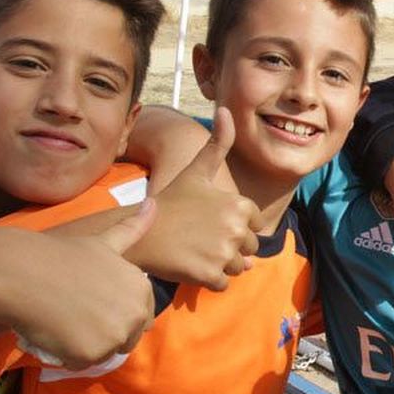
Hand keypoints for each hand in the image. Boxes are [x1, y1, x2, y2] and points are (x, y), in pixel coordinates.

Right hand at [6, 199, 158, 370]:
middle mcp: (135, 314)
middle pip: (125, 339)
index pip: (141, 319)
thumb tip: (155, 204)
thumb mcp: (104, 241)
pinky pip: (82, 364)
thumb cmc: (61, 256)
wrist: (23, 274)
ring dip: (86, 344)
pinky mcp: (91, 354)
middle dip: (105, 331)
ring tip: (65, 319)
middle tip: (76, 311)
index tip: (92, 300)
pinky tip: (56, 331)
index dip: (115, 313)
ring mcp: (114, 336)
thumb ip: (133, 229)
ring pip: (104, 353)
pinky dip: (68, 355)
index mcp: (141, 289)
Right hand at [132, 108, 261, 289]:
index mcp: (239, 205)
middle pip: (248, 249)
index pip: (253, 225)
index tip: (210, 222)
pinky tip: (191, 264)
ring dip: (220, 264)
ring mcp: (223, 254)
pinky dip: (209, 280)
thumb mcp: (196, 171)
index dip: (234, 226)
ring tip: (196, 251)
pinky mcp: (210, 275)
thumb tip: (225, 108)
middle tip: (201, 239)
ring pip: (237, 268)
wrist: (140, 230)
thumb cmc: (170, 201)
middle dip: (229, 247)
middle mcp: (236, 229)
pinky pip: (222, 284)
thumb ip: (218, 144)